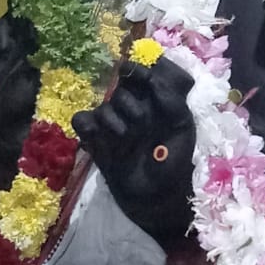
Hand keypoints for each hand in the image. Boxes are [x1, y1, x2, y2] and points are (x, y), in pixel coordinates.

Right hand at [71, 59, 196, 244]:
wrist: (158, 196)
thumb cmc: (174, 159)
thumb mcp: (181, 126)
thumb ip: (170, 98)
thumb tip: (152, 75)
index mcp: (157, 100)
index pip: (144, 73)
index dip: (138, 69)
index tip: (130, 70)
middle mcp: (133, 107)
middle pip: (121, 88)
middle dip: (128, 102)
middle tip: (140, 122)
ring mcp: (113, 122)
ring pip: (104, 105)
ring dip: (112, 118)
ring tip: (124, 138)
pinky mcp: (95, 138)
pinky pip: (82, 120)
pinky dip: (86, 124)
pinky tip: (94, 135)